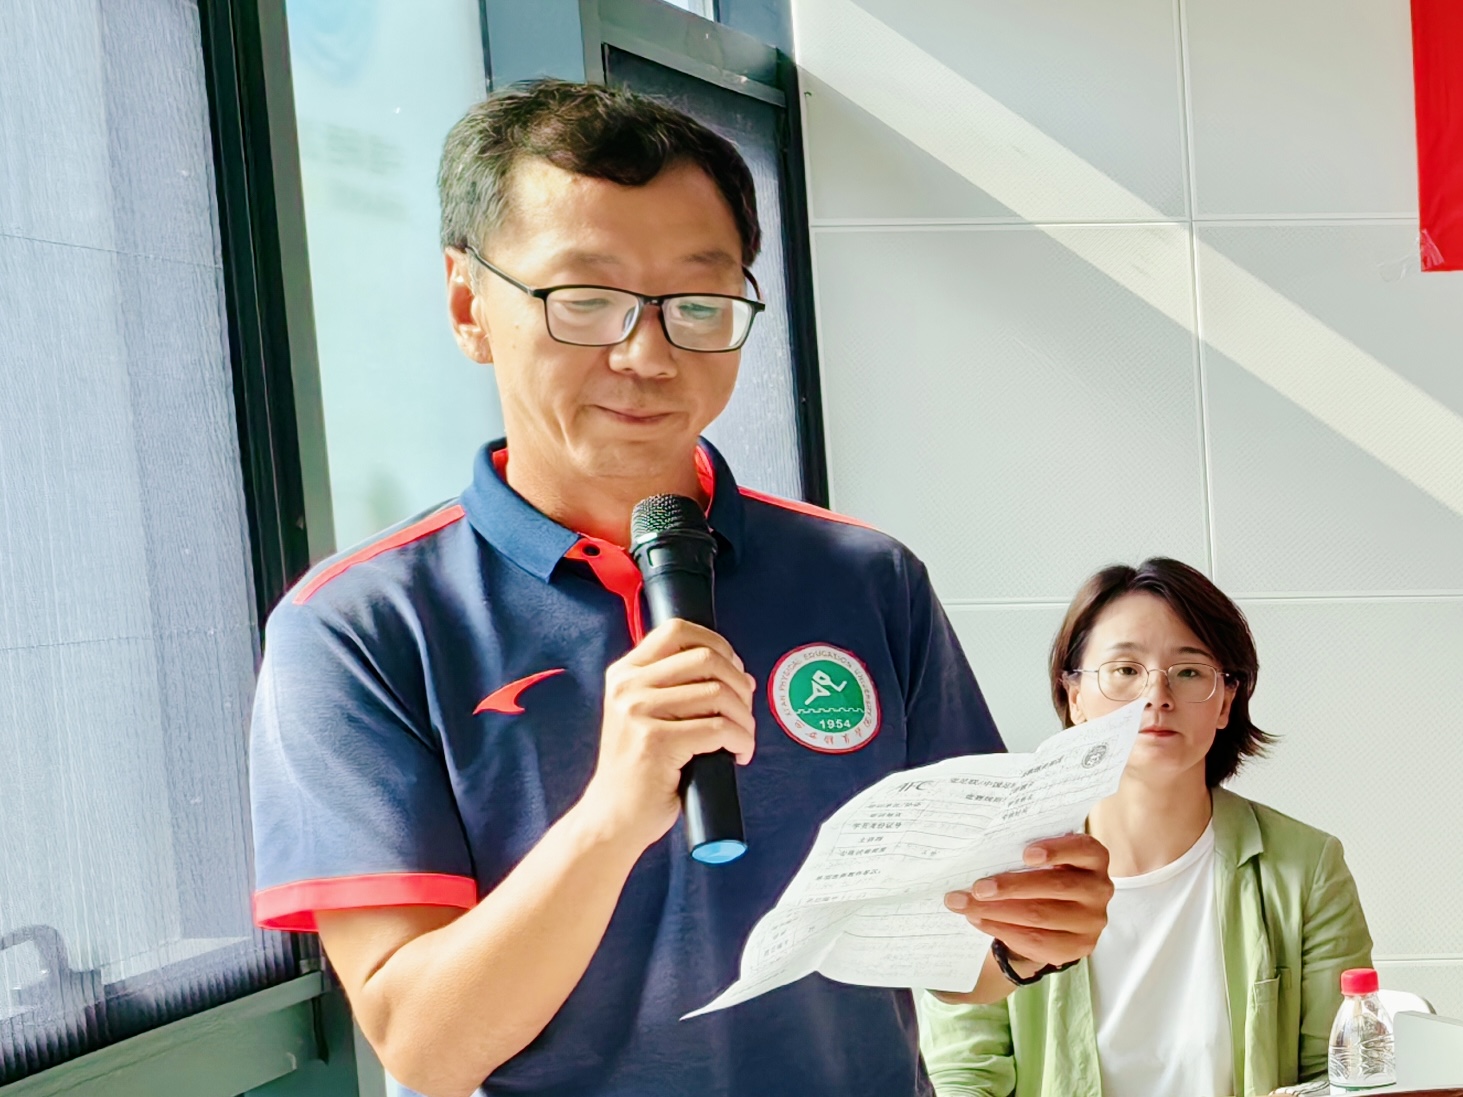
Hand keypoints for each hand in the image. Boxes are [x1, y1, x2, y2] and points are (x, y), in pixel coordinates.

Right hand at [579, 620, 756, 852]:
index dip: (717, 643)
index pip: (677, 631)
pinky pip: (719, 729)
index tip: (733, 669)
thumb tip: (741, 676)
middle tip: (744, 712)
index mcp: (625, 673)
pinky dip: (741, 740)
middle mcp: (628, 686)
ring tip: (743, 738)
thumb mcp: (647, 715)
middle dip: (738, 684)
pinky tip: (740, 754)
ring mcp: (638, 713)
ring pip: (717, 694)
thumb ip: (681, 689)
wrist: (615, 817)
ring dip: (744, 717)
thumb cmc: (640, 768)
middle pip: (705, 658)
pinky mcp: (656, 742)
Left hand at [944, 834, 1112, 973]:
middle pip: (1055, 886)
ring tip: (966, 905)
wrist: (1055, 916)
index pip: (1083, 849)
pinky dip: (1002, 929)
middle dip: (1010, 886)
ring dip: (996, 910)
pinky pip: (1036, 941)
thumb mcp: (1042, 860)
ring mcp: (1091, 921)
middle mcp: (1098, 888)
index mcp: (1093, 858)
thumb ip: (1024, 855)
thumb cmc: (1044, 875)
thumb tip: (980, 857)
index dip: (1056, 850)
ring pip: (1040, 916)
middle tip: (977, 887)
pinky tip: (980, 920)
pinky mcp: (1078, 947)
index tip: (1026, 853)